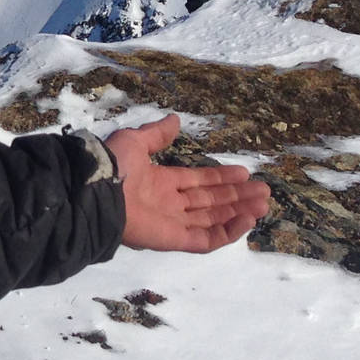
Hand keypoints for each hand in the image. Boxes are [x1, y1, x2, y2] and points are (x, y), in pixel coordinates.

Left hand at [104, 114, 270, 252]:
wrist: (96, 191)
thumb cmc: (114, 165)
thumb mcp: (135, 141)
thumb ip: (157, 134)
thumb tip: (175, 119)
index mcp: (159, 182)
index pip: (197, 182)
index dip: (221, 177)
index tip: (245, 173)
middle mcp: (168, 203)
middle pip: (210, 202)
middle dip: (237, 196)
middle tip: (264, 191)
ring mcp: (172, 223)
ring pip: (212, 220)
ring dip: (239, 212)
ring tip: (263, 204)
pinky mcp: (174, 240)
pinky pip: (205, 239)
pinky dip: (228, 232)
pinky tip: (247, 219)